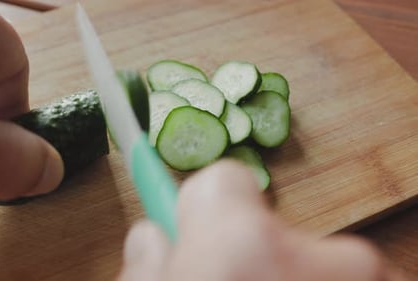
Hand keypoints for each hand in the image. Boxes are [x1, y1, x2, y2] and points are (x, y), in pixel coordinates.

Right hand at [119, 160, 408, 280]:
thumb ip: (147, 261)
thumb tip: (151, 238)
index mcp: (241, 246)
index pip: (222, 180)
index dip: (198, 207)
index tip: (188, 213)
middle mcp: (318, 256)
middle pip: (267, 223)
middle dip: (244, 251)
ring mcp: (361, 277)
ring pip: (309, 260)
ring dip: (285, 279)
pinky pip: (340, 279)